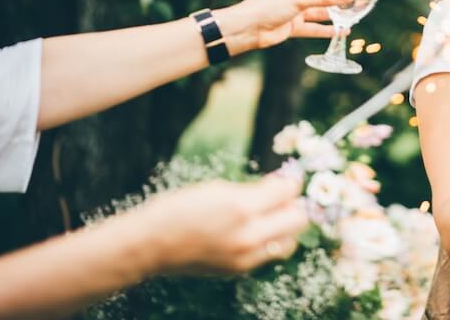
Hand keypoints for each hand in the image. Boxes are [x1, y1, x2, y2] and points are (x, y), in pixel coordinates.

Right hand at [141, 176, 307, 274]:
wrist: (152, 244)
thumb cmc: (180, 208)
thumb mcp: (218, 188)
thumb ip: (254, 189)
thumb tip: (281, 183)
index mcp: (241, 208)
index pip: (287, 192)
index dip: (291, 182)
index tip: (289, 178)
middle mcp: (249, 235)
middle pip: (298, 219)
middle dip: (294, 204)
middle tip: (283, 197)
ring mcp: (246, 257)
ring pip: (290, 242)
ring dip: (287, 227)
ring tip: (272, 216)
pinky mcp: (241, 270)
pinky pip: (270, 254)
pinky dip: (271, 241)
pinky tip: (257, 231)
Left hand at [215, 0, 351, 54]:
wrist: (248, 29)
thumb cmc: (268, 7)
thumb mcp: (298, 0)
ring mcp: (294, 12)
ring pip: (318, 12)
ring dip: (333, 15)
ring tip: (352, 15)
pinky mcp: (293, 27)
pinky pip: (314, 28)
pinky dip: (326, 30)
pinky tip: (341, 32)